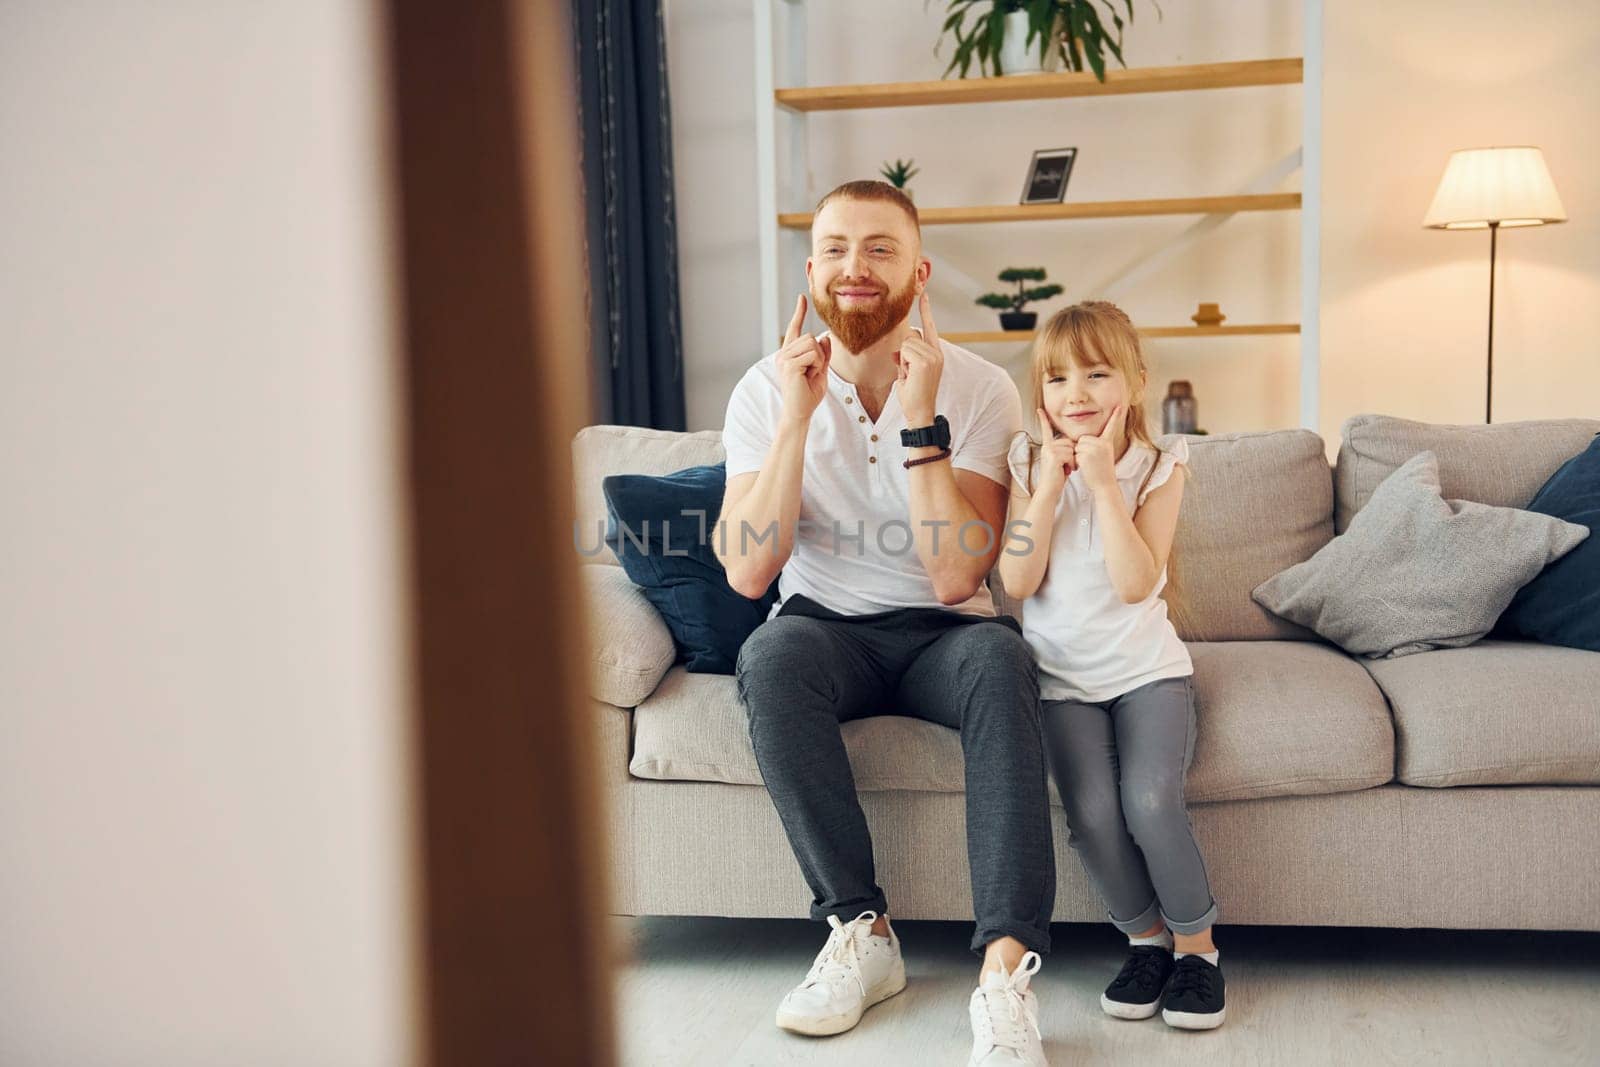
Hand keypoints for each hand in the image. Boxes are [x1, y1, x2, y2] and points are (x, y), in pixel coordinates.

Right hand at [776, 293, 831, 422]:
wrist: (800, 412)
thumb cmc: (808, 394)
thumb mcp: (821, 370)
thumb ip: (824, 354)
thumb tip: (825, 337)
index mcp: (790, 353)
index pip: (795, 329)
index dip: (799, 313)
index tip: (802, 298)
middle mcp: (784, 353)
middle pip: (811, 337)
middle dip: (820, 355)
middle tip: (813, 373)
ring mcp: (784, 358)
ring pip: (812, 344)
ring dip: (819, 360)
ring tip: (810, 375)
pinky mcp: (788, 365)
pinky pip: (812, 354)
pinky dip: (817, 365)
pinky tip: (808, 376)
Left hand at [893, 290, 943, 426]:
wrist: (920, 413)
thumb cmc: (913, 396)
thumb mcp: (908, 373)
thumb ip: (906, 357)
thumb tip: (897, 351)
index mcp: (936, 354)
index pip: (929, 327)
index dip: (926, 311)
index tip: (924, 295)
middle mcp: (937, 352)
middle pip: (910, 336)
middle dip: (903, 354)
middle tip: (909, 374)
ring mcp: (933, 356)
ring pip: (906, 344)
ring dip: (902, 361)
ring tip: (910, 376)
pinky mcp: (926, 361)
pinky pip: (904, 351)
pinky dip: (902, 364)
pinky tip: (910, 376)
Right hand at [1034, 407, 1075, 496]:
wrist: (1049, 490)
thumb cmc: (1057, 478)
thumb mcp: (1060, 461)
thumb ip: (1064, 451)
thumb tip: (1073, 446)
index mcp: (1047, 447)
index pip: (1046, 430)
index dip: (1043, 420)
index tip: (1040, 410)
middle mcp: (1046, 447)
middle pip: (1068, 441)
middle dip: (1072, 454)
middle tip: (1066, 466)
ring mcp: (1049, 451)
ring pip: (1071, 448)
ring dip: (1072, 460)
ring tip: (1065, 469)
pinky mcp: (1053, 456)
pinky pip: (1070, 454)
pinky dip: (1072, 464)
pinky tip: (1066, 470)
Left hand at [1074, 404, 1125, 495]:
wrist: (1104, 485)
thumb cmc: (1101, 472)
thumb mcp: (1103, 455)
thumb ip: (1096, 445)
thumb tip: (1083, 440)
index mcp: (1107, 442)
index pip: (1111, 427)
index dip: (1115, 416)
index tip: (1119, 406)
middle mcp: (1102, 444)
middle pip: (1083, 438)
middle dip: (1082, 449)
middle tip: (1091, 460)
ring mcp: (1095, 449)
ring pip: (1078, 446)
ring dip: (1079, 455)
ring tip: (1089, 464)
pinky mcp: (1087, 456)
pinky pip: (1075, 454)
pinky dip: (1077, 461)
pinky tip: (1086, 467)